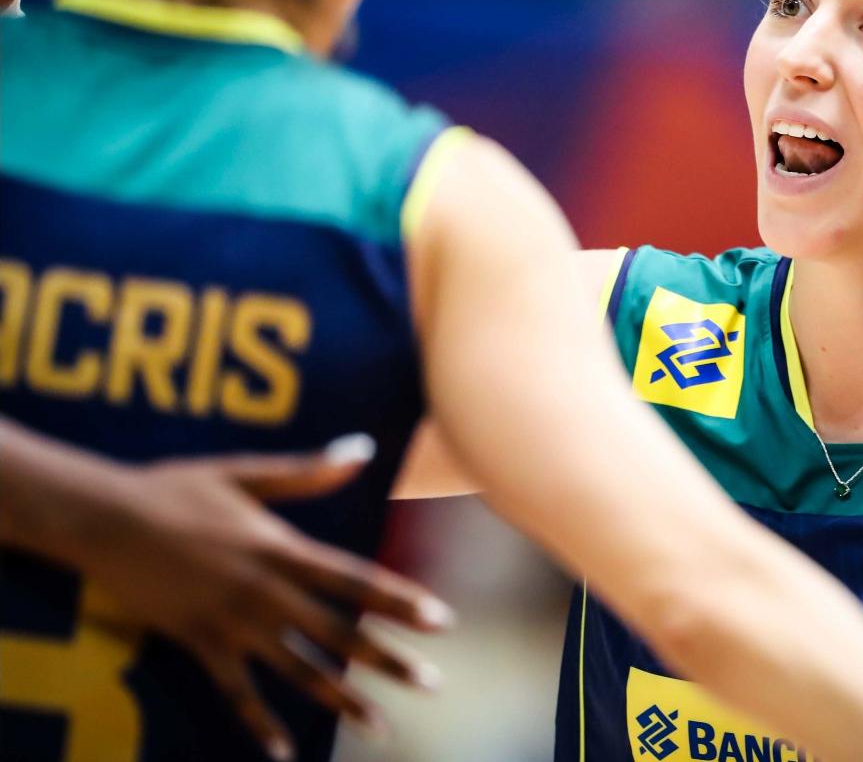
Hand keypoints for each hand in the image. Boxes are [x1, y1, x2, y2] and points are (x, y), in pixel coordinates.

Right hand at [72, 437, 453, 760]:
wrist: (104, 518)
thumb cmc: (175, 488)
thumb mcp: (246, 473)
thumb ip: (307, 471)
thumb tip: (363, 447)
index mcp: (282, 549)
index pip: (355, 580)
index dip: (400, 602)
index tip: (441, 621)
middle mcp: (264, 591)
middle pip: (339, 632)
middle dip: (389, 660)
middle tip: (433, 684)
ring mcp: (231, 622)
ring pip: (298, 669)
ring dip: (342, 700)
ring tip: (380, 725)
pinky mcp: (198, 643)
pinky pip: (236, 691)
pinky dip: (259, 723)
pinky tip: (283, 752)